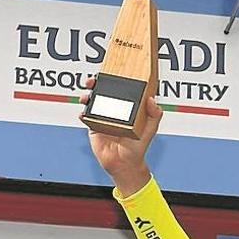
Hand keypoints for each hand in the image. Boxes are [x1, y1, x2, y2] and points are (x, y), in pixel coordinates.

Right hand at [80, 76, 162, 195]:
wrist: (124, 164)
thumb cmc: (138, 147)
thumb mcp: (150, 129)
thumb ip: (154, 115)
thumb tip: (152, 99)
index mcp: (127, 107)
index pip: (120, 90)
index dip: (115, 80)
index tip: (111, 74)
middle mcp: (113, 110)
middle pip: (102, 92)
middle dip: (95, 84)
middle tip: (93, 81)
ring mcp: (102, 117)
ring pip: (91, 101)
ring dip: (87, 96)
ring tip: (87, 97)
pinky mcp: (93, 126)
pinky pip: (86, 117)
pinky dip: (83, 114)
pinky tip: (85, 114)